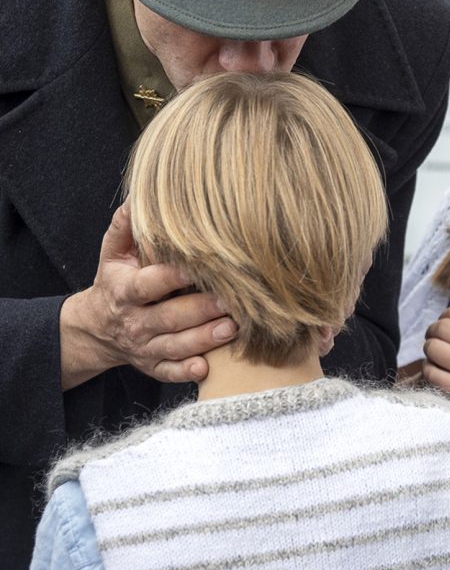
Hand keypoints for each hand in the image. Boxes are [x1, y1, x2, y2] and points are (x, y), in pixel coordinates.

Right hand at [60, 203, 237, 389]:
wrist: (97, 327)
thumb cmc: (115, 280)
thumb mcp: (112, 253)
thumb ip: (125, 226)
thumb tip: (140, 197)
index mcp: (125, 291)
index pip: (149, 284)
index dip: (171, 276)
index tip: (198, 266)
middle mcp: (135, 321)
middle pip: (169, 318)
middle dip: (200, 311)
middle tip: (232, 301)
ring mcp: (144, 346)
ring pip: (174, 346)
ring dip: (203, 339)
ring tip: (231, 328)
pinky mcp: (152, 365)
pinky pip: (169, 372)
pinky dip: (185, 372)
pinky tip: (205, 368)